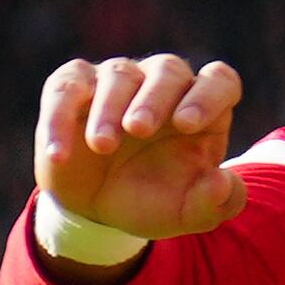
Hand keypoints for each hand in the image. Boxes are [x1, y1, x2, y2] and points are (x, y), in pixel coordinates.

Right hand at [33, 53, 249, 251]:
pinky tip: (61, 155)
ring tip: (102, 146)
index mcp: (202, 110)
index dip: (208, 95)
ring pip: (119, 74)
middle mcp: (163, 86)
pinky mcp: (74, 88)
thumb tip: (223, 183)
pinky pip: (66, 89)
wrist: (97, 211)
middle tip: (138, 130)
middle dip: (154, 98)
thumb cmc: (152, 201)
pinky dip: (60, 119)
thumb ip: (216, 203)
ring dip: (109, 109)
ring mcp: (119, 82)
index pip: (219, 81)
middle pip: (169, 70)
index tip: (187, 125)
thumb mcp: (187, 214)